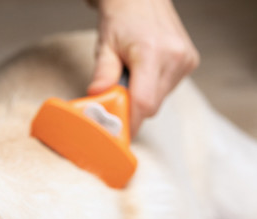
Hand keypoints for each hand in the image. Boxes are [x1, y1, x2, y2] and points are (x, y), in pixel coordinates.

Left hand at [88, 0, 198, 135]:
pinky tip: (144, 73)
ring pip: (159, 100)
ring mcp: (185, 60)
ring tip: (131, 76)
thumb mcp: (105, 46)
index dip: (129, 122)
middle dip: (130, 109)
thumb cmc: (122, 19)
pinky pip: (167, 90)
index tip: (116, 132)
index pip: (144, 102)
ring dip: (141, 98)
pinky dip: (152, 89)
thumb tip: (96, 98)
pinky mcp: (190, 62)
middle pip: (152, 106)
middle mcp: (175, 57)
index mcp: (152, 53)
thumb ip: (103, 74)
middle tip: (114, 100)